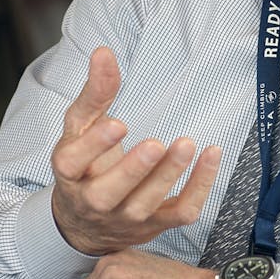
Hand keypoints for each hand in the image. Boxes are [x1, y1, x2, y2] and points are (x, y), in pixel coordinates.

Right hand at [50, 47, 222, 255]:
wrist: (86, 222)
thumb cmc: (83, 165)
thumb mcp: (80, 127)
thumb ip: (95, 92)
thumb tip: (104, 53)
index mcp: (69, 174)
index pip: (72, 163)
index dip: (94, 146)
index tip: (118, 123)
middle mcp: (93, 201)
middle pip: (108, 193)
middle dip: (134, 170)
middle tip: (156, 144)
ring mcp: (125, 217)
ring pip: (144, 205)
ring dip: (168, 176)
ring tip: (186, 144)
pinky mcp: (154, 225)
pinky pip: (180, 212)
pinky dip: (199, 188)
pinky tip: (210, 157)